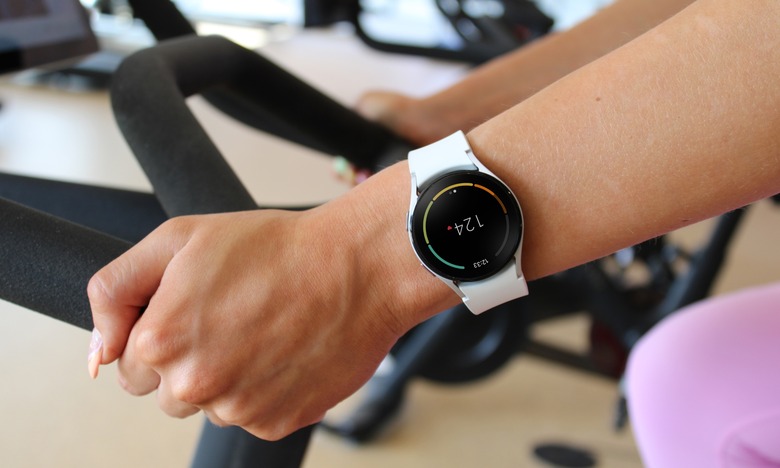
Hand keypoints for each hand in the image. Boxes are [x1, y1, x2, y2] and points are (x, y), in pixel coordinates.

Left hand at [87, 207, 411, 439]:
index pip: (130, 367)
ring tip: (264, 331)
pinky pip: (253, 414)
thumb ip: (115, 290)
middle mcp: (195, 384)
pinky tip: (285, 351)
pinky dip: (265, 389)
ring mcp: (238, 408)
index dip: (161, 335)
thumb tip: (98, 351)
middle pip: (168, 394)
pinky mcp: (278, 422)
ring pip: (212, 406)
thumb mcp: (179, 239)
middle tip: (233, 318)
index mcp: (160, 341)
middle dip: (190, 361)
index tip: (197, 312)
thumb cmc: (277, 249)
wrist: (357, 269)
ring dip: (229, 378)